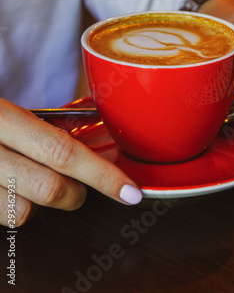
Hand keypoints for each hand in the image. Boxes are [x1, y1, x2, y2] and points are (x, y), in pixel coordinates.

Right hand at [0, 99, 141, 226]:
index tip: (129, 191)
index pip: (63, 151)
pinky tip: (8, 188)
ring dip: (38, 204)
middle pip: (48, 189)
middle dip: (76, 194)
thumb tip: (86, 146)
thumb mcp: (4, 107)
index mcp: (0, 117)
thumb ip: (37, 125)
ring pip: (22, 213)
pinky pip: (1, 217)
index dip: (102, 175)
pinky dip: (12, 208)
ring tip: (31, 181)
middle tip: (80, 187)